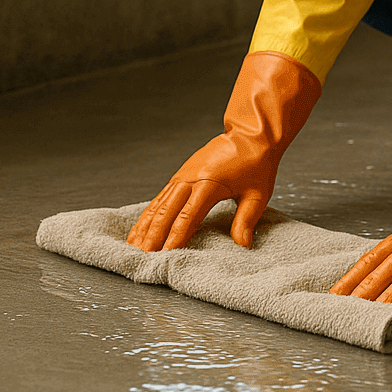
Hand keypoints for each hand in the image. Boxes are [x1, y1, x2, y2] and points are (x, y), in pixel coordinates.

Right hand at [127, 51, 320, 251]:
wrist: (250, 135)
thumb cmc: (256, 163)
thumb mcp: (258, 194)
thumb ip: (247, 219)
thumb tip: (242, 244)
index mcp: (209, 184)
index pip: (188, 217)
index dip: (176, 237)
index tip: (166, 255)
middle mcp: (190, 179)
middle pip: (167, 212)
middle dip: (154, 236)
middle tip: (143, 257)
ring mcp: (183, 176)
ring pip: (159, 204)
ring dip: (145, 226)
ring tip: (134, 246)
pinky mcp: (180, 175)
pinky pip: (160, 197)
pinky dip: (149, 213)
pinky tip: (141, 227)